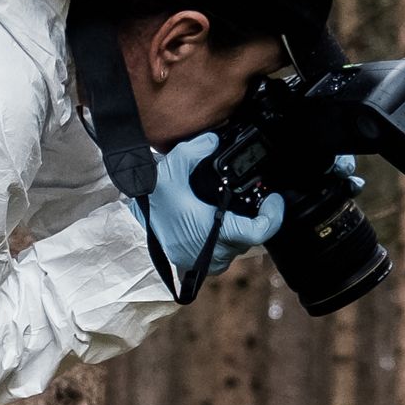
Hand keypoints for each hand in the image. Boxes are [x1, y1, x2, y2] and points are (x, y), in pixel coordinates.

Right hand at [139, 129, 291, 283]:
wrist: (129, 226)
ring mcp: (205, 262)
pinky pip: (223, 257)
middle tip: (259, 199)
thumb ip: (197, 148)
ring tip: (240, 212)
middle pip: (250, 238)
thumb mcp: (173, 166)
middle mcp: (212, 251)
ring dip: (242, 232)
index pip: (259, 231)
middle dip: (257, 219)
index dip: (273, 216)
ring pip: (238, 249)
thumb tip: (214, 138)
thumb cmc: (151, 201)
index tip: (274, 200)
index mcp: (212, 230)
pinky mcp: (197, 266)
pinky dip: (227, 242)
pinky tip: (221, 226)